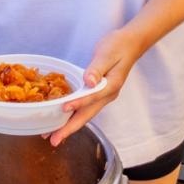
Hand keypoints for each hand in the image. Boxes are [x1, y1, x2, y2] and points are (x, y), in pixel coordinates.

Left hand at [48, 29, 142, 146]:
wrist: (130, 43)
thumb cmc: (118, 46)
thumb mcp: (107, 54)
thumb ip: (97, 68)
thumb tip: (89, 81)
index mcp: (111, 86)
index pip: (92, 98)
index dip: (77, 103)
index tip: (63, 108)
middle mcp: (107, 95)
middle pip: (87, 115)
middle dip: (70, 128)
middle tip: (53, 140)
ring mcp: (103, 96)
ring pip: (85, 114)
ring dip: (69, 125)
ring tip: (53, 135)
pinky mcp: (98, 93)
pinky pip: (84, 108)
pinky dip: (73, 115)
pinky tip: (62, 119)